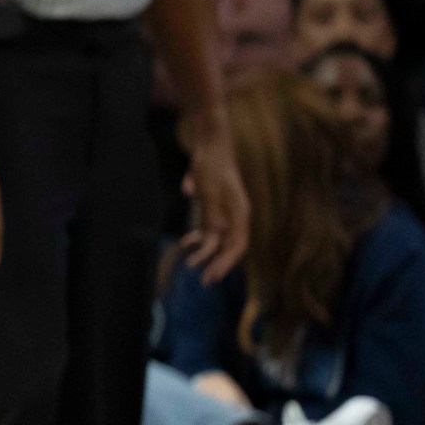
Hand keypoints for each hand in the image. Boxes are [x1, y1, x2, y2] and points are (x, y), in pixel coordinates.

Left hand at [180, 133, 248, 283]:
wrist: (210, 143)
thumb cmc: (212, 164)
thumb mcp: (209, 188)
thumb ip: (212, 211)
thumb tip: (216, 235)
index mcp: (239, 211)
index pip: (237, 244)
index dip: (226, 262)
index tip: (212, 276)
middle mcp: (234, 215)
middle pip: (228, 245)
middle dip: (216, 263)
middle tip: (203, 281)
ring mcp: (223, 211)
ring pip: (217, 239)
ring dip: (204, 253)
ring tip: (190, 265)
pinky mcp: (212, 206)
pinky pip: (207, 228)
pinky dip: (198, 237)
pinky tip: (185, 243)